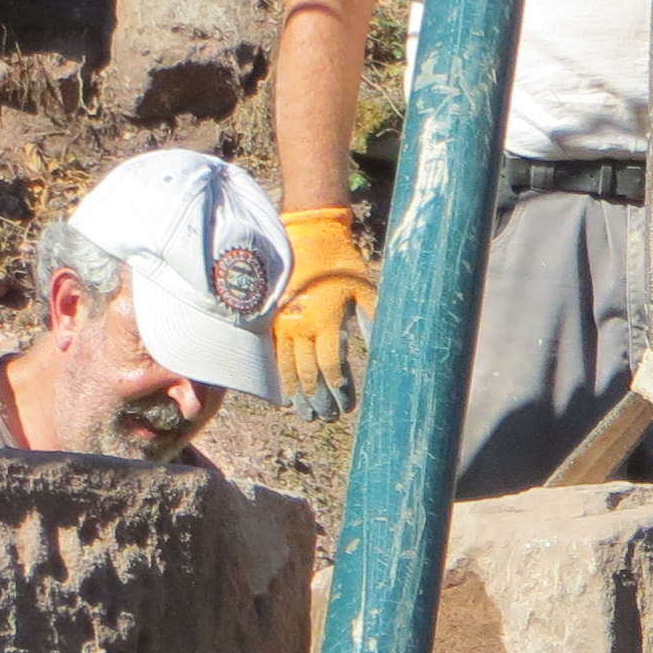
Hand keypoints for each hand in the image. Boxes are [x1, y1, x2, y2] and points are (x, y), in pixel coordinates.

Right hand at [274, 204, 378, 417]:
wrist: (309, 235)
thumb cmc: (342, 262)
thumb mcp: (365, 288)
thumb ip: (373, 320)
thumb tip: (380, 351)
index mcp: (327, 319)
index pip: (332, 365)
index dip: (339, 388)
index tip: (347, 404)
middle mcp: (302, 325)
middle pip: (309, 373)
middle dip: (320, 399)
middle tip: (329, 417)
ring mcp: (283, 323)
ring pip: (288, 368)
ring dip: (299, 395)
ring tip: (308, 415)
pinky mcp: (272, 319)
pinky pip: (273, 355)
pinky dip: (279, 377)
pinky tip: (285, 394)